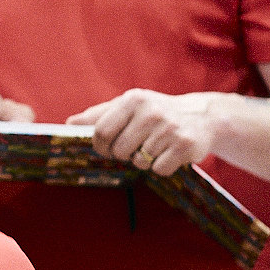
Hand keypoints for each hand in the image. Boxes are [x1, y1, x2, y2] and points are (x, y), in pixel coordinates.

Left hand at [69, 89, 219, 176]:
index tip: (107, 149)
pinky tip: (170, 152)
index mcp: (133, 100)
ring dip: (144, 160)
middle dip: (124, 155)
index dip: (100, 147)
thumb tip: (69, 124)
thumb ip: (98, 115)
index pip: (101, 132)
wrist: (201, 115)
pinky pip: (159, 170)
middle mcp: (152, 112)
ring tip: (157, 145)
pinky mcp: (186, 146)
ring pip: (139, 162)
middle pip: (119, 151)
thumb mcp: (128, 106)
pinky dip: (162, 167)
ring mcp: (170, 129)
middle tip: (137, 145)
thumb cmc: (154, 112)